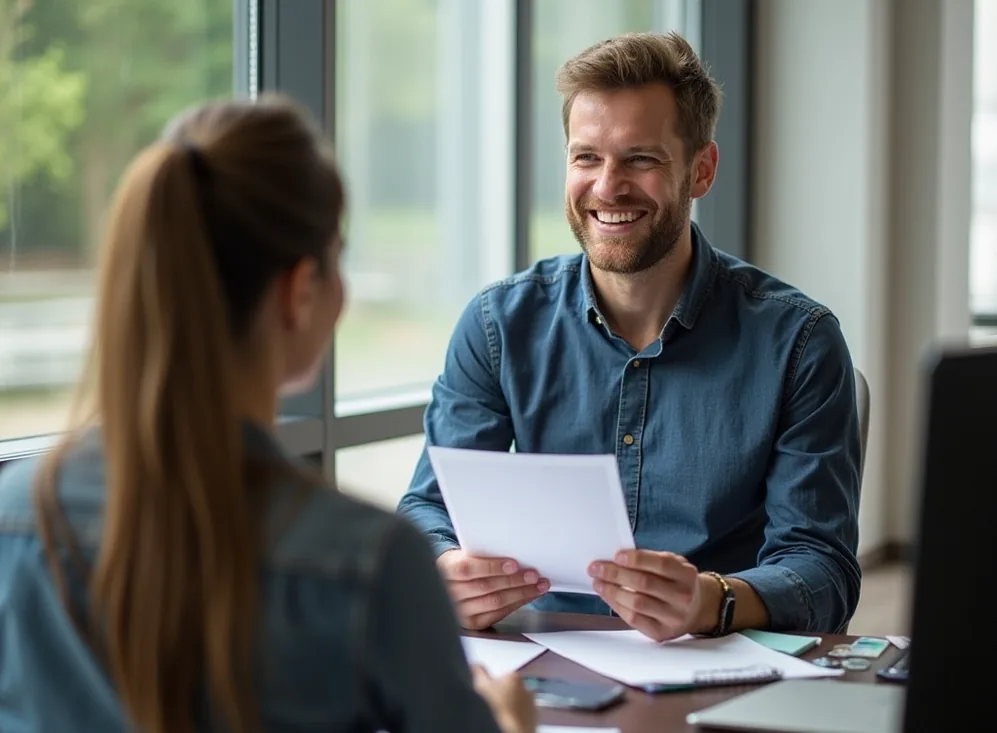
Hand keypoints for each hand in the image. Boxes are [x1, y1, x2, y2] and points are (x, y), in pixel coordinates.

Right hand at [438, 550, 549, 629]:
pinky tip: (528, 596)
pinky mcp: (472, 623)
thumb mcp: (464, 554)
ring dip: (521, 593)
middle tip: (533, 575)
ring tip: (538, 585)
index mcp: (446, 569)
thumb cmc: (461, 564)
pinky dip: (516, 604)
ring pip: (494, 602)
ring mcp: (461, 611)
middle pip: (485, 587)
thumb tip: (513, 554)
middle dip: (514, 581)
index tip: (513, 564)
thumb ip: (481, 554)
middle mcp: (450, 593)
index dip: (491, 567)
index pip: (468, 569)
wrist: (446, 582)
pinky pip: (498, 614)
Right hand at [471, 665, 536, 732]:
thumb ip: (479, 672)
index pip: (503, 677)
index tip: (489, 695)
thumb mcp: (481, 687)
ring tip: (501, 715)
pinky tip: (509, 721)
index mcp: (514, 677)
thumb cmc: (497, 708)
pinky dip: (519, 717)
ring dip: (512, 706)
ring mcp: (532, 703)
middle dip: (504, 696)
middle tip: (493, 706)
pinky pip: (525, 714)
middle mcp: (527, 687)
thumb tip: (476, 665)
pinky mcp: (535, 717)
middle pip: (512, 689)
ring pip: (519, 702)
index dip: (494, 686)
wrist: (510, 729)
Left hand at [588, 549, 704, 641]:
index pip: (661, 564)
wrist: (697, 609)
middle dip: (616, 574)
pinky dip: (617, 606)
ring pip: (637, 603)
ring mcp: (673, 617)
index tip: (616, 555)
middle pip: (644, 584)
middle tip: (597, 568)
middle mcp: (682, 597)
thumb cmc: (677, 582)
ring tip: (598, 582)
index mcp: (686, 575)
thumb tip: (617, 559)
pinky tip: (608, 596)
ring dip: (612, 591)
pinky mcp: (661, 633)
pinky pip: (634, 619)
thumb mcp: (673, 565)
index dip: (637, 559)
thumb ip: (650, 560)